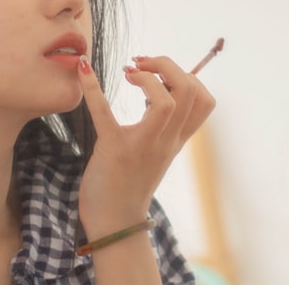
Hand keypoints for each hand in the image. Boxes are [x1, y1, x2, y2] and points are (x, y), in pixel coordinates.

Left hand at [75, 54, 215, 234]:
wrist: (115, 225)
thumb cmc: (130, 184)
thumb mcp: (156, 152)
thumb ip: (162, 127)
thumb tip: (158, 93)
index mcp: (176, 139)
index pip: (204, 101)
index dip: (189, 76)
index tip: (161, 73)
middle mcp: (166, 140)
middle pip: (190, 91)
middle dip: (168, 65)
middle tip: (140, 64)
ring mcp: (142, 145)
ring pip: (167, 102)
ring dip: (147, 76)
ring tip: (128, 72)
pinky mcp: (113, 149)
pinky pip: (106, 113)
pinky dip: (93, 88)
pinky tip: (84, 69)